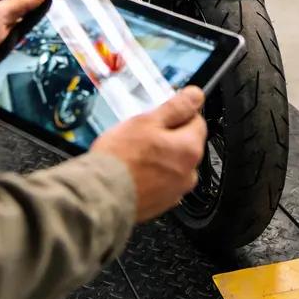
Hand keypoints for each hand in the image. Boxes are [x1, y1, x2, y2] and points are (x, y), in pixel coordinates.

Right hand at [91, 87, 206, 222]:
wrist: (101, 196)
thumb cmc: (121, 159)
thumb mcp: (147, 121)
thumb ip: (176, 107)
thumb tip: (195, 96)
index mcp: (190, 149)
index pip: (196, 120)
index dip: (178, 113)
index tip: (162, 115)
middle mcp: (189, 172)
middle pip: (186, 143)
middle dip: (168, 136)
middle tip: (142, 134)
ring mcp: (176, 190)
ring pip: (174, 163)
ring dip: (161, 156)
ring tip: (135, 154)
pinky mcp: (162, 203)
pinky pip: (163, 181)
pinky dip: (153, 175)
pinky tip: (134, 171)